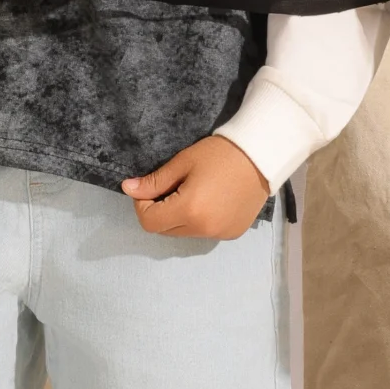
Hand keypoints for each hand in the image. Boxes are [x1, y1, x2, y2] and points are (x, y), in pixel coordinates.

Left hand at [123, 134, 270, 239]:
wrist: (261, 156)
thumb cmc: (219, 154)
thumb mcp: (182, 163)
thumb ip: (154, 182)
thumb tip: (128, 189)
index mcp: (189, 210)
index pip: (149, 222)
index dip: (142, 206)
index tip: (150, 188)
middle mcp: (204, 229)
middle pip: (165, 231)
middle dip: (159, 211)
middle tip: (170, 188)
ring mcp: (220, 234)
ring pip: (184, 233)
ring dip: (178, 218)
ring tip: (192, 193)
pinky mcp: (232, 234)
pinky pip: (204, 233)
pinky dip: (198, 221)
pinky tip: (210, 201)